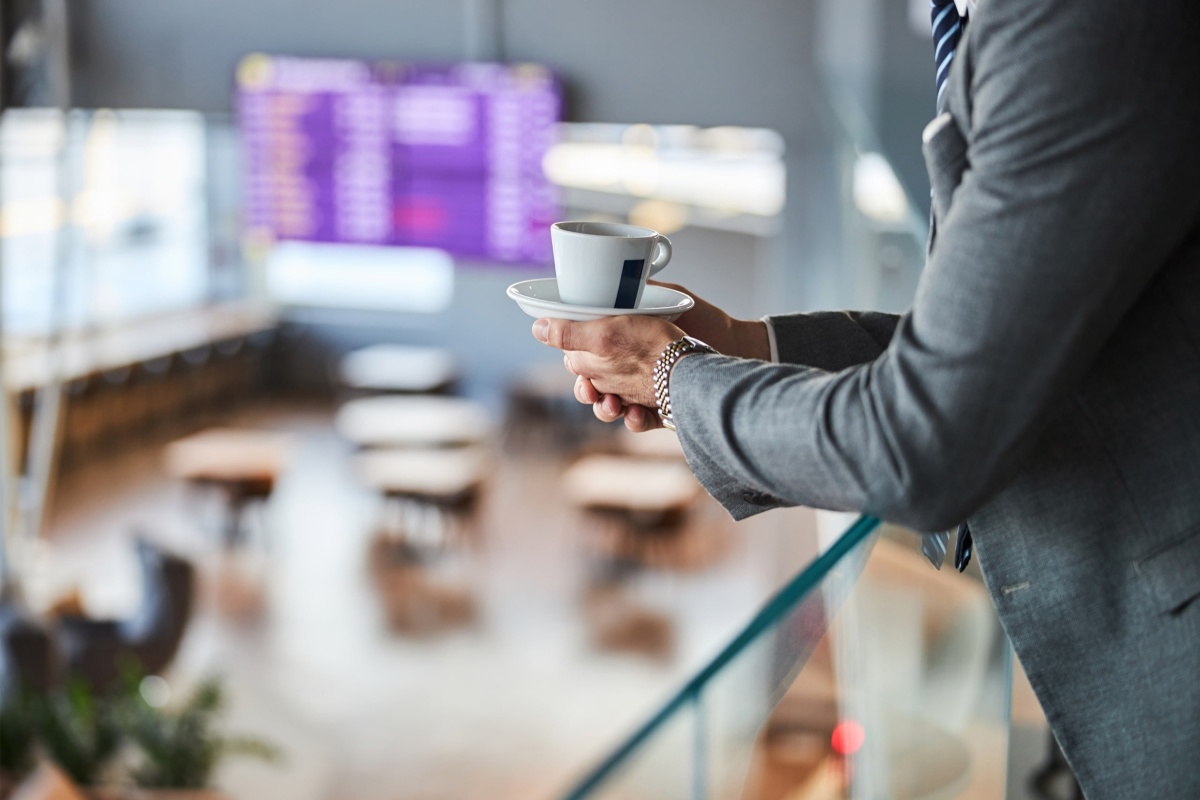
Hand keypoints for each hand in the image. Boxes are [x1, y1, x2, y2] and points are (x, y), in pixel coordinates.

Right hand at [562, 283, 769, 430]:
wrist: (737, 347)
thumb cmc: (702, 318)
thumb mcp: (666, 297)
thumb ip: (633, 292)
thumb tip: (595, 286)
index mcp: (623, 341)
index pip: (586, 354)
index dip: (576, 361)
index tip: (575, 364)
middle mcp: (629, 366)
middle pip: (592, 385)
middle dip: (586, 391)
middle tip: (590, 390)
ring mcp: (644, 390)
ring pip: (610, 407)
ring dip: (605, 410)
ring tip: (613, 406)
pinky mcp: (661, 409)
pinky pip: (638, 422)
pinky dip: (633, 422)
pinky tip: (636, 415)